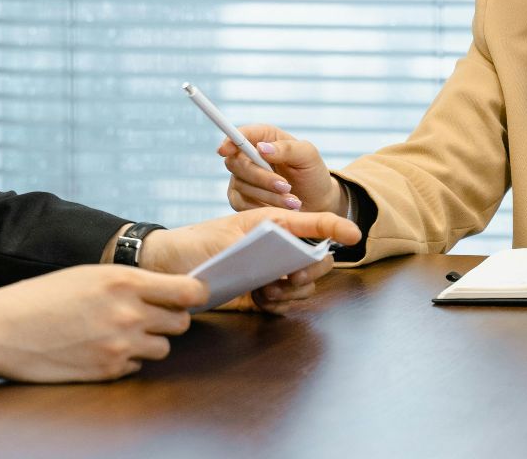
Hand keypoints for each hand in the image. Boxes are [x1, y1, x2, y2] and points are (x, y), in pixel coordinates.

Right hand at [0, 264, 206, 381]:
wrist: (2, 328)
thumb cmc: (42, 296)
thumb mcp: (89, 274)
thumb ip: (130, 282)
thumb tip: (169, 289)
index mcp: (125, 281)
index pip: (189, 291)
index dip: (194, 294)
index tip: (191, 296)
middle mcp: (129, 313)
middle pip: (181, 321)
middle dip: (170, 318)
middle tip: (150, 315)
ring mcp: (120, 345)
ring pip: (163, 347)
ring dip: (150, 341)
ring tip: (120, 332)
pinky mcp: (108, 370)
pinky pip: (138, 366)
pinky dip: (128, 359)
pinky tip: (101, 348)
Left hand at [141, 207, 360, 313]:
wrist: (171, 266)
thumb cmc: (197, 242)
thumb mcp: (228, 237)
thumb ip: (262, 245)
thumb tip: (289, 258)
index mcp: (274, 222)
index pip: (314, 222)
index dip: (337, 227)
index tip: (355, 235)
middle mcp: (278, 245)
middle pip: (317, 259)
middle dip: (311, 270)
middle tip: (290, 276)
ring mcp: (272, 269)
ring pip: (304, 284)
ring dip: (292, 291)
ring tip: (266, 290)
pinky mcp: (262, 291)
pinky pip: (286, 302)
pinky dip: (280, 305)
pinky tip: (261, 301)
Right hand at [219, 124, 342, 214]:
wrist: (316, 203)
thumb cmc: (312, 174)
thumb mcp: (308, 156)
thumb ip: (287, 148)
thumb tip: (262, 148)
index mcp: (264, 138)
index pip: (241, 134)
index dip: (230, 141)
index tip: (226, 150)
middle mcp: (249, 156)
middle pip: (236, 162)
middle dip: (261, 177)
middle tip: (286, 187)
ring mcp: (242, 178)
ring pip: (241, 185)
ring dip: (268, 195)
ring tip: (293, 202)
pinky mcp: (241, 199)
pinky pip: (241, 204)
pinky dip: (261, 207)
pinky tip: (279, 210)